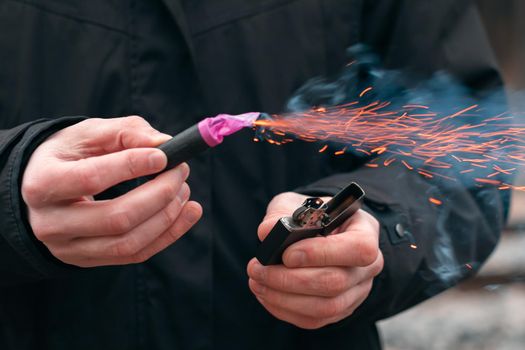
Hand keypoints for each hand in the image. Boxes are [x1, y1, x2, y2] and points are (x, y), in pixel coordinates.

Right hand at [21, 116, 201, 266]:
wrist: (42, 189)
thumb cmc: (69, 156)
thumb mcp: (88, 134)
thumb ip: (125, 132)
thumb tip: (165, 144)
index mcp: (43, 183)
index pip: (91, 178)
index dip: (131, 166)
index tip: (164, 155)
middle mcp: (51, 223)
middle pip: (117, 218)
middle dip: (159, 194)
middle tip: (181, 171)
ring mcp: (69, 248)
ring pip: (129, 243)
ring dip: (168, 216)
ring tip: (184, 190)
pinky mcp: (88, 260)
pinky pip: (135, 254)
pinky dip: (169, 234)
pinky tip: (189, 212)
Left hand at [247, 192, 382, 328]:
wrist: (319, 232)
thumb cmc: (311, 216)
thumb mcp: (297, 204)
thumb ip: (281, 213)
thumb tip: (266, 233)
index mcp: (366, 231)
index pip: (358, 248)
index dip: (321, 253)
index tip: (286, 254)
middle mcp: (368, 266)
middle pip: (336, 282)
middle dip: (290, 279)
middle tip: (258, 269)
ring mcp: (357, 292)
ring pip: (325, 307)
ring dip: (283, 297)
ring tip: (256, 282)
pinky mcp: (341, 310)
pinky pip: (314, 319)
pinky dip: (284, 309)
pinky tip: (265, 294)